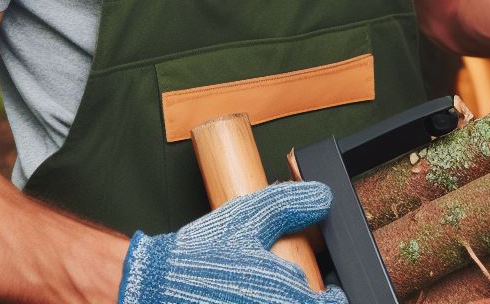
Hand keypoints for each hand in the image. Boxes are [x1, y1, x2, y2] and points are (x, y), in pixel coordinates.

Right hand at [119, 181, 345, 303]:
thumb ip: (292, 204)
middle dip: (310, 303)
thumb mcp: (251, 216)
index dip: (336, 298)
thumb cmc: (203, 254)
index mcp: (287, 297)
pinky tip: (246, 300)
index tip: (330, 290)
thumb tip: (324, 197)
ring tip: (268, 294)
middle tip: (308, 293)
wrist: (153, 287)